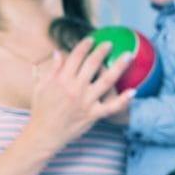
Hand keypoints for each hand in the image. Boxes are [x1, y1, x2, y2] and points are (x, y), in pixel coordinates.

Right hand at [25, 38, 132, 155]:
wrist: (44, 134)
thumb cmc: (40, 111)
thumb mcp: (41, 87)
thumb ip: (52, 69)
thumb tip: (58, 52)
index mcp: (61, 80)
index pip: (75, 57)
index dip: (84, 46)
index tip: (91, 40)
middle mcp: (75, 89)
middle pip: (92, 64)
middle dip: (102, 51)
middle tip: (109, 44)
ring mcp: (85, 102)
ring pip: (106, 81)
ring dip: (119, 66)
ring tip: (128, 56)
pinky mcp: (92, 115)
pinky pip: (111, 107)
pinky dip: (124, 100)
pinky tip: (134, 92)